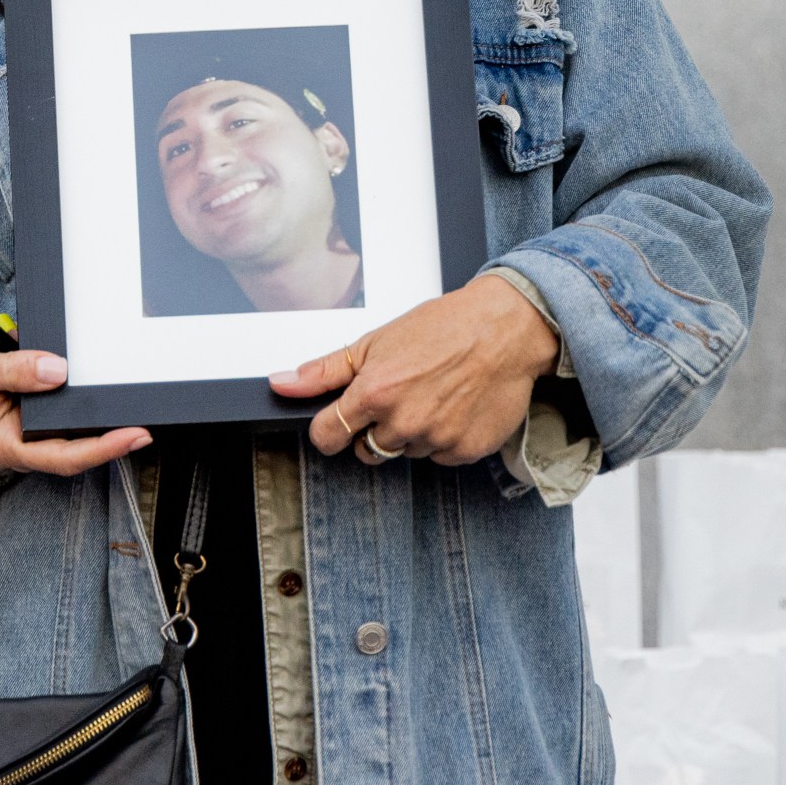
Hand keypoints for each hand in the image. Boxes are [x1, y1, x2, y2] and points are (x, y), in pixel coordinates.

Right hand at [0, 334, 150, 475]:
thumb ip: (14, 369)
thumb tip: (57, 370)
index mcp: (4, 444)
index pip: (63, 455)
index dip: (102, 449)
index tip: (133, 435)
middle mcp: (19, 447)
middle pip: (74, 453)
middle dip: (111, 442)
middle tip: (145, 426)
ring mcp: (26, 436)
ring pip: (70, 439)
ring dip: (102, 429)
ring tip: (134, 414)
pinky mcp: (31, 421)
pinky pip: (62, 422)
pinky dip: (85, 412)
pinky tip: (104, 400)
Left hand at [269, 275, 558, 465]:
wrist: (505, 329)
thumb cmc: (443, 327)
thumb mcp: (375, 341)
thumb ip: (325, 371)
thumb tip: (281, 385)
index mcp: (374, 393)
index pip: (327, 436)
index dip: (328, 431)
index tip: (336, 424)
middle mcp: (403, 422)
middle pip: (367, 450)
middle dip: (375, 429)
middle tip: (400, 395)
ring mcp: (436, 439)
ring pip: (405, 452)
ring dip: (412, 432)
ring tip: (433, 394)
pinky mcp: (466, 451)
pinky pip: (440, 457)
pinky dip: (444, 438)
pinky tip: (455, 407)